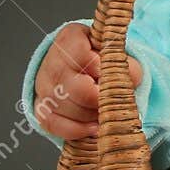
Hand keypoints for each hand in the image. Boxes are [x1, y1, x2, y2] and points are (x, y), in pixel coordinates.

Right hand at [31, 21, 143, 139]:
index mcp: (70, 39)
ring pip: (65, 108)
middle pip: (75, 88)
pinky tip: (93, 128)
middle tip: (110, 100)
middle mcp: (52, 61)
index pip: (83, 56)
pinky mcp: (40, 108)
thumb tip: (129, 81)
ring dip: (90, 116)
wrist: (85, 72)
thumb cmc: (103, 63)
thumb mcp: (119, 57)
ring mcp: (43, 86)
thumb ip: (127, 66)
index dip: (101, 70)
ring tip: (104, 112)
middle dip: (98, 100)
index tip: (110, 75)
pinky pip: (53, 124)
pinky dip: (77, 130)